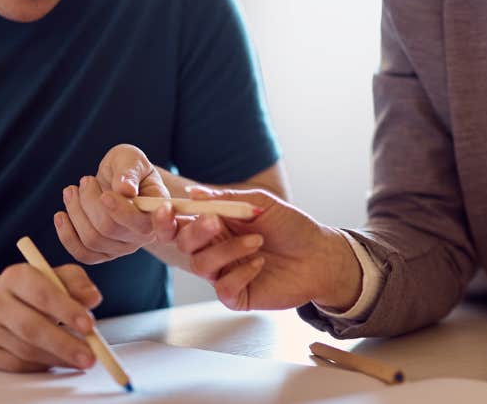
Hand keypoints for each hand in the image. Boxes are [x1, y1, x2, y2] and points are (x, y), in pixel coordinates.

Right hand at [0, 262, 101, 371]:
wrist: (5, 304)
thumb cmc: (39, 291)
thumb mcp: (60, 278)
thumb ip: (78, 284)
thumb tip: (93, 298)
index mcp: (15, 276)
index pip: (41, 293)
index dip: (67, 310)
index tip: (89, 326)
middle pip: (31, 327)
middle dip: (64, 344)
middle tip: (91, 355)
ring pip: (25, 349)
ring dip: (58, 358)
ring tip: (82, 360)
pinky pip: (17, 365)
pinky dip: (42, 366)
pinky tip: (59, 362)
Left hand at [54, 144, 178, 263]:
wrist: (118, 180)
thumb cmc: (128, 168)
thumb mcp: (131, 158)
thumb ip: (129, 171)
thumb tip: (125, 189)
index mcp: (158, 211)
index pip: (143, 222)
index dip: (125, 214)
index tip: (106, 195)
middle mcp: (145, 235)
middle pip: (110, 228)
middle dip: (89, 201)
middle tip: (85, 180)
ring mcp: (125, 247)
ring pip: (93, 239)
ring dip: (75, 212)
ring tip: (72, 190)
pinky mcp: (105, 253)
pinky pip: (84, 254)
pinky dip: (67, 235)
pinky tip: (61, 215)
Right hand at [175, 187, 362, 311]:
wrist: (319, 255)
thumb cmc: (291, 227)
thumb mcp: (260, 204)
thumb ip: (226, 199)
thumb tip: (193, 192)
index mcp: (216, 225)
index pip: (181, 223)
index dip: (167, 218)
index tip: (167, 209)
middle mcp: (216, 249)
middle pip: (184, 244)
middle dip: (195, 232)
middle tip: (215, 222)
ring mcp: (225, 273)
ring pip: (201, 266)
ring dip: (227, 250)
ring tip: (257, 241)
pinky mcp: (237, 295)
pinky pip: (223, 288)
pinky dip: (240, 273)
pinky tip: (260, 264)